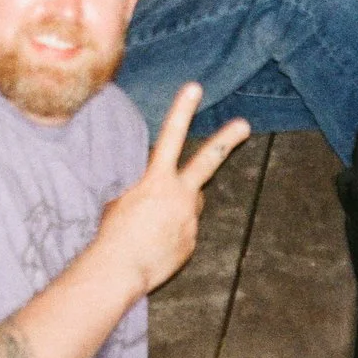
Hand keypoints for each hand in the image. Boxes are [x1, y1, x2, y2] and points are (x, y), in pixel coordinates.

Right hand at [94, 83, 249, 295]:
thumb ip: (147, 190)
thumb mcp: (123, 201)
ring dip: (178, 207)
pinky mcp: (191, 242)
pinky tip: (155, 245)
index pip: (171, 136)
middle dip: (226, 140)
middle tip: (244, 124)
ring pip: (191, 203)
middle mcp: (179, 195)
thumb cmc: (113, 233)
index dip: (183, 110)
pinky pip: (184, 231)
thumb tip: (161, 194)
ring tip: (152, 226)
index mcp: (156, 180)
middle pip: (207, 161)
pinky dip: (172, 234)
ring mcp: (190, 219)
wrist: (121, 269)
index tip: (196, 87)